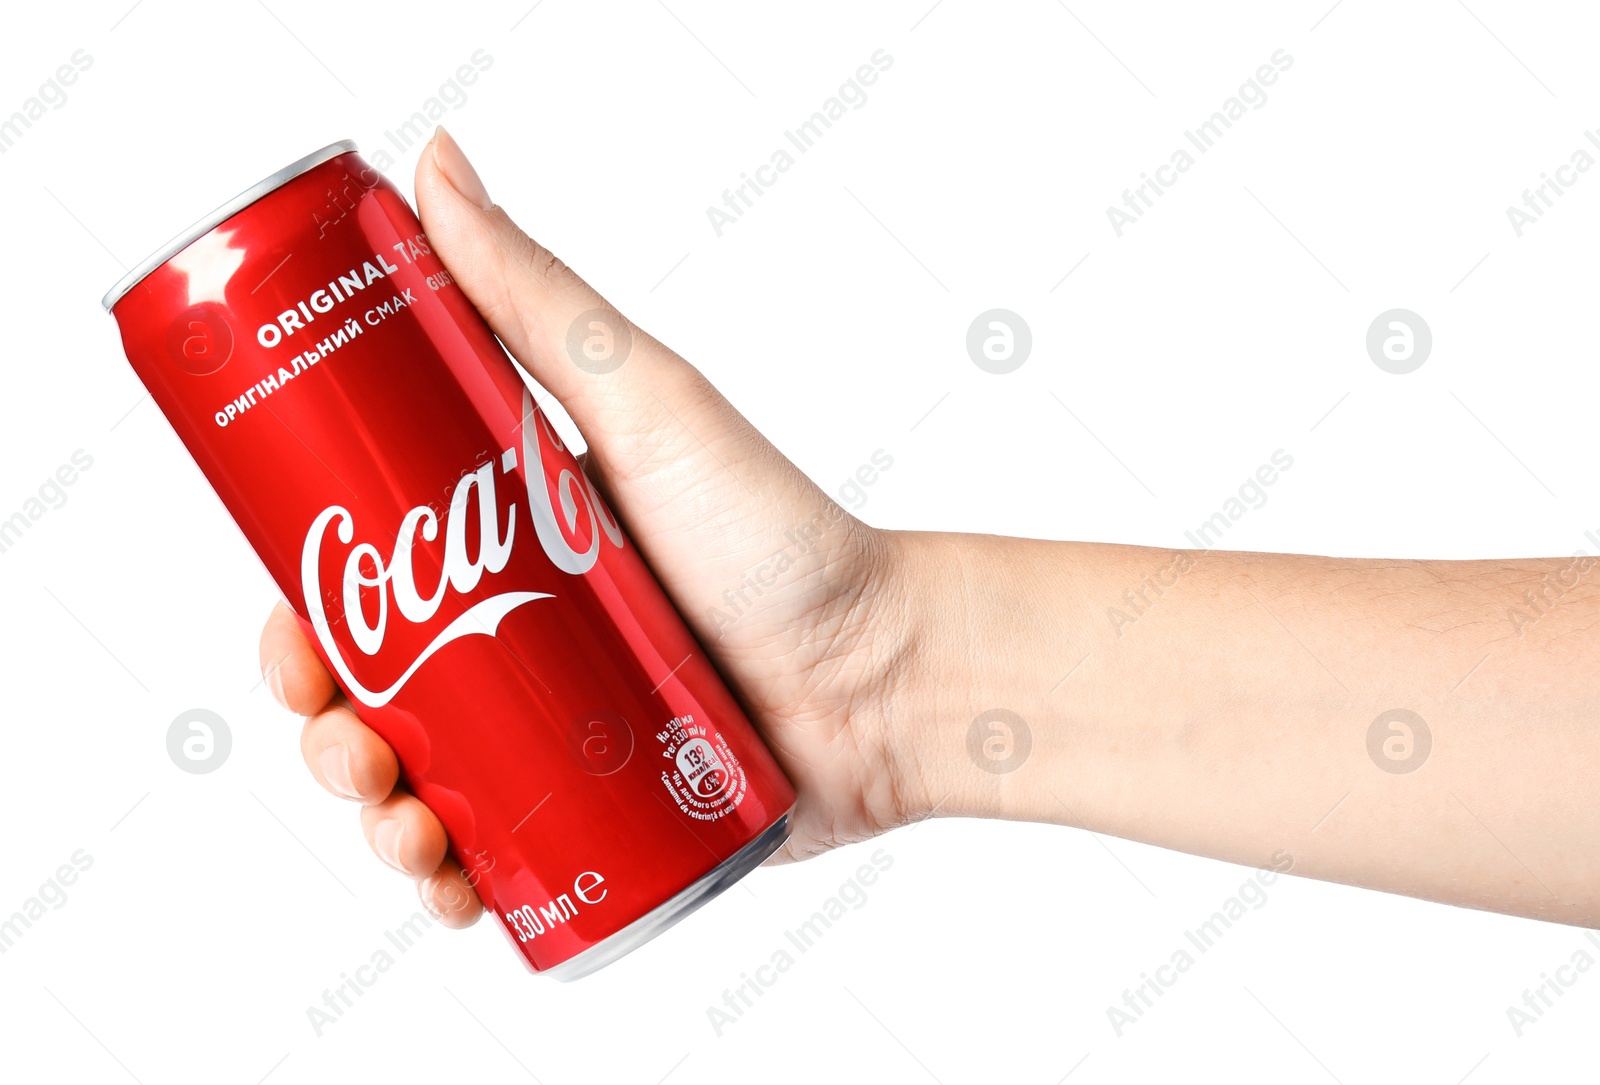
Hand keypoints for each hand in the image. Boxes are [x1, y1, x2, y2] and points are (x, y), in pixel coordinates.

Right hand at [258, 128, 924, 925]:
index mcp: (502, 546)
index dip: (301, 612)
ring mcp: (556, 732)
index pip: (363, 580)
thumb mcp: (647, 404)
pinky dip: (449, 881)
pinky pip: (499, 858)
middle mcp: (520, 639)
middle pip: (372, 692)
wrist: (889, 672)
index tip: (289, 636)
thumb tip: (432, 163)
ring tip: (403, 822)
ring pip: (418, 783)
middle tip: (345, 743)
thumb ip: (536, 296)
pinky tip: (445, 886)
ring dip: (370, 815)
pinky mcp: (599, 815)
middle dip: (325, 728)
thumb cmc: (780, 532)